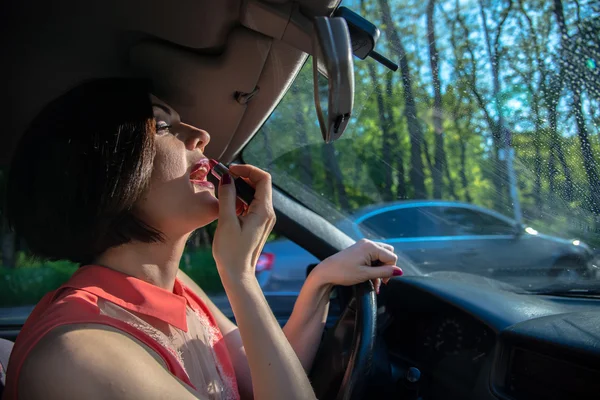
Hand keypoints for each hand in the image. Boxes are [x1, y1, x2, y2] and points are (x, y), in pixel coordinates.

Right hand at [212, 164, 275, 281]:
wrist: (237, 274)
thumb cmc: (231, 252)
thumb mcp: (226, 222)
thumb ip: (227, 197)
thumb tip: (227, 177)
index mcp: (264, 211)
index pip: (263, 179)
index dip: (247, 169)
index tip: (230, 170)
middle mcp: (268, 213)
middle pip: (259, 184)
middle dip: (242, 176)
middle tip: (223, 176)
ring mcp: (264, 218)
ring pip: (255, 194)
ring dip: (240, 187)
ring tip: (223, 188)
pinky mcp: (257, 223)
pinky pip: (251, 204)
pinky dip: (240, 198)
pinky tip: (227, 203)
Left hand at [311, 239, 402, 293]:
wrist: (326, 272)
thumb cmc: (344, 273)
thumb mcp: (366, 274)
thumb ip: (384, 272)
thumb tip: (400, 271)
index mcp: (370, 247)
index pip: (391, 257)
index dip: (390, 270)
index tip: (383, 282)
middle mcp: (368, 243)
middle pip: (388, 253)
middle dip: (387, 267)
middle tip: (381, 280)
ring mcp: (363, 246)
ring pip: (381, 256)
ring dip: (380, 269)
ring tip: (375, 282)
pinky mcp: (359, 250)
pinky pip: (373, 257)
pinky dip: (374, 267)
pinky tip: (370, 278)